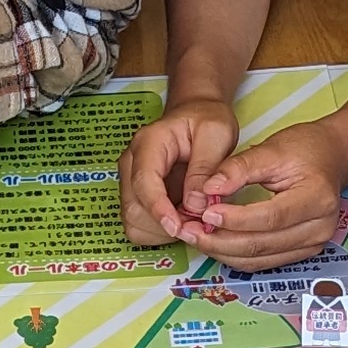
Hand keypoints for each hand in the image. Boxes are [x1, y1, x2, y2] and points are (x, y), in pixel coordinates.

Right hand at [121, 96, 237, 246]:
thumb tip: (194, 204)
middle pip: (134, 208)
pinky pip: (140, 225)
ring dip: (163, 231)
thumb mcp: (216, 134)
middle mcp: (132, 163)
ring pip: (134, 221)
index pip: (143, 181)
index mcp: (148, 143)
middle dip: (164, 225)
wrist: (196, 116)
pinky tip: (182, 220)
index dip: (158, 209)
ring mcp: (131, 181)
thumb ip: (205, 169)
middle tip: (198, 225)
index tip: (177, 227)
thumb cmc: (206, 121)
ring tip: (193, 221)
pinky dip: (160, 232)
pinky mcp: (137, 196)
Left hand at [178, 125, 347, 271]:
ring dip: (222, 251)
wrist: (331, 158)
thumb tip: (208, 189)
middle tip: (188, 228)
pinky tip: (214, 242)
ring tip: (195, 236)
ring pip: (258, 259)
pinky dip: (234, 254)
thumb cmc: (305, 149)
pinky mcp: (301, 251)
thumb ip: (238, 168)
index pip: (271, 217)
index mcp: (317, 198)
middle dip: (220, 240)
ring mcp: (312, 244)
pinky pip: (262, 261)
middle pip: (262, 245)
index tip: (206, 211)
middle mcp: (319, 228)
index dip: (236, 219)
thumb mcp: (272, 148)